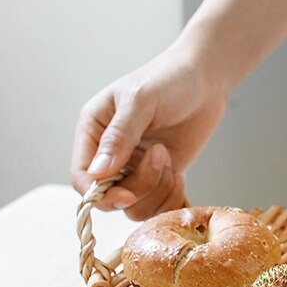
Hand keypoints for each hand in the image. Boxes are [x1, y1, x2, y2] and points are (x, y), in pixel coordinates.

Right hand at [70, 40, 226, 218]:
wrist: (204, 81)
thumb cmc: (169, 80)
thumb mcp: (140, 101)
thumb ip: (119, 136)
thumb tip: (98, 172)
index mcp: (93, 133)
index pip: (81, 178)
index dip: (99, 194)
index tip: (127, 194)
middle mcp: (109, 156)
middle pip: (110, 198)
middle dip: (139, 187)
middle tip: (160, 155)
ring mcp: (135, 170)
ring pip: (136, 207)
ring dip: (157, 190)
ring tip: (169, 158)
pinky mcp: (159, 178)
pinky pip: (158, 207)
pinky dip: (170, 199)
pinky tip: (179, 177)